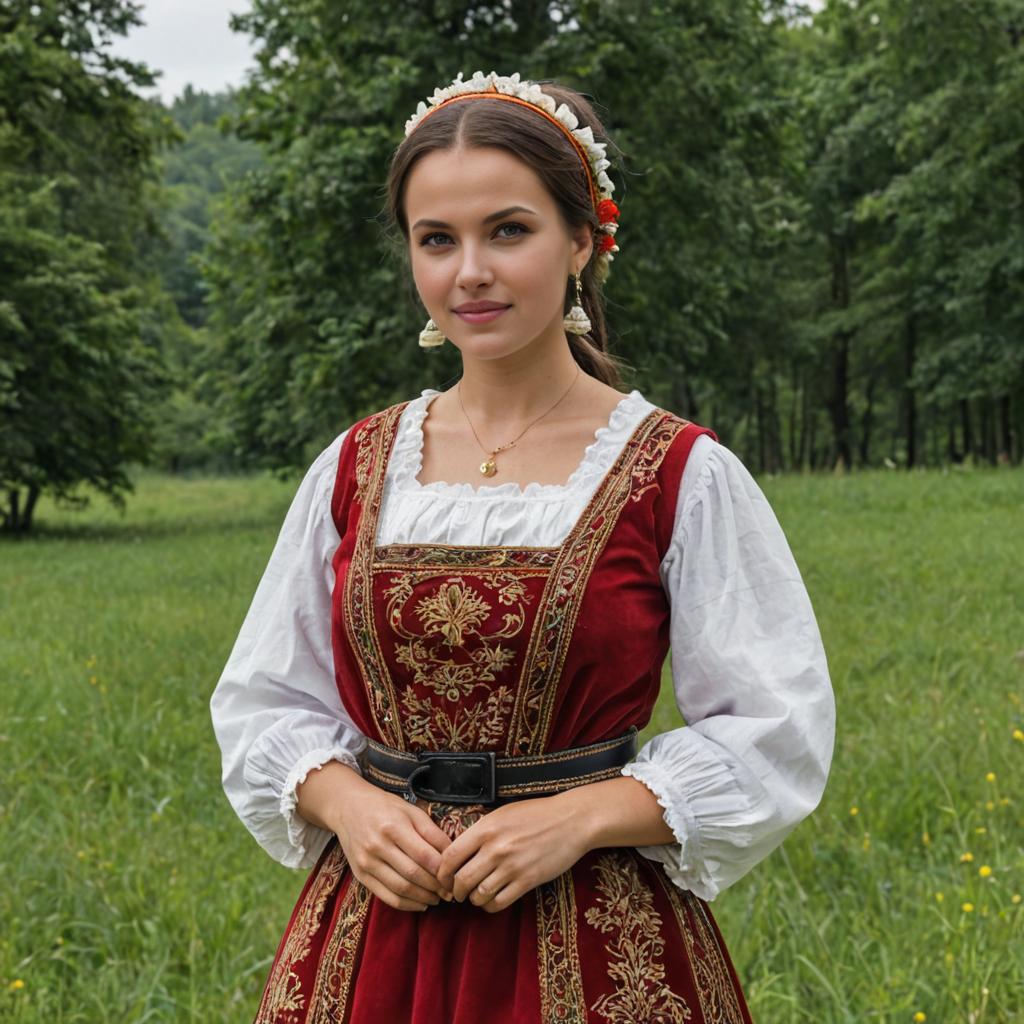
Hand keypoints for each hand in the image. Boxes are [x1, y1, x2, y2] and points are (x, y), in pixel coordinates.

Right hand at [330, 779, 454, 911]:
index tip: (455, 877)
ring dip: (424, 898)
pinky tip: (421, 903)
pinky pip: (386, 896)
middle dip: (436, 887)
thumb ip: (432, 832)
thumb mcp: (411, 811)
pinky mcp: (360, 875)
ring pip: (401, 889)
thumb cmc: (385, 807)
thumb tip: (453, 854)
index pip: (424, 856)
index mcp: (393, 826)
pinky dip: (407, 904)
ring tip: (438, 898)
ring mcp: (366, 862)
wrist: (348, 808)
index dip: (443, 871)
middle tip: (451, 892)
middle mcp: (377, 845)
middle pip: (413, 874)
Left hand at [435, 794, 591, 912]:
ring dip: (473, 900)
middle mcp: (495, 848)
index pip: (450, 857)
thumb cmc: (536, 814)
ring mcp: (512, 866)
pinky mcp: (528, 881)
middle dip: (455, 892)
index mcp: (486, 828)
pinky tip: (492, 900)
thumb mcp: (502, 814)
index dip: (442, 873)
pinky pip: (499, 903)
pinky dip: (490, 906)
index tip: (443, 879)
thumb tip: (459, 852)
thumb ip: (480, 831)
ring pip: (479, 895)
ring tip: (476, 896)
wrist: (571, 820)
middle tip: (456, 894)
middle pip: (462, 880)